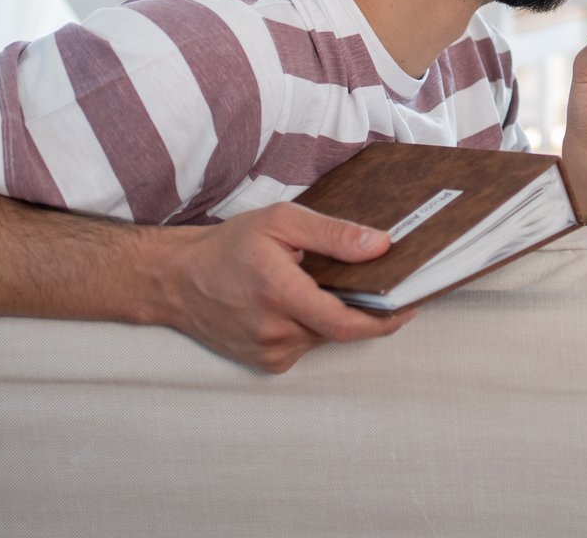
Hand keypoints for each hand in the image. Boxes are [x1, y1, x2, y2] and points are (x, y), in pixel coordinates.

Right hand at [154, 201, 412, 372]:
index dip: (385, 319)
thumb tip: (380, 246)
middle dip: (361, 308)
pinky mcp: (265, 363)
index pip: (347, 322)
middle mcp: (275, 331)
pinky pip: (305, 345)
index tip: (410, 306)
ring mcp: (269, 352)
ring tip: (320, 284)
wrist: (176, 280)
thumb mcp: (282, 222)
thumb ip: (334, 234)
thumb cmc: (229, 246)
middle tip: (374, 283)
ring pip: (323, 336)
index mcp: (281, 294)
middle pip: (340, 328)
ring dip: (332, 314)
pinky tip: (297, 302)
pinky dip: (312, 325)